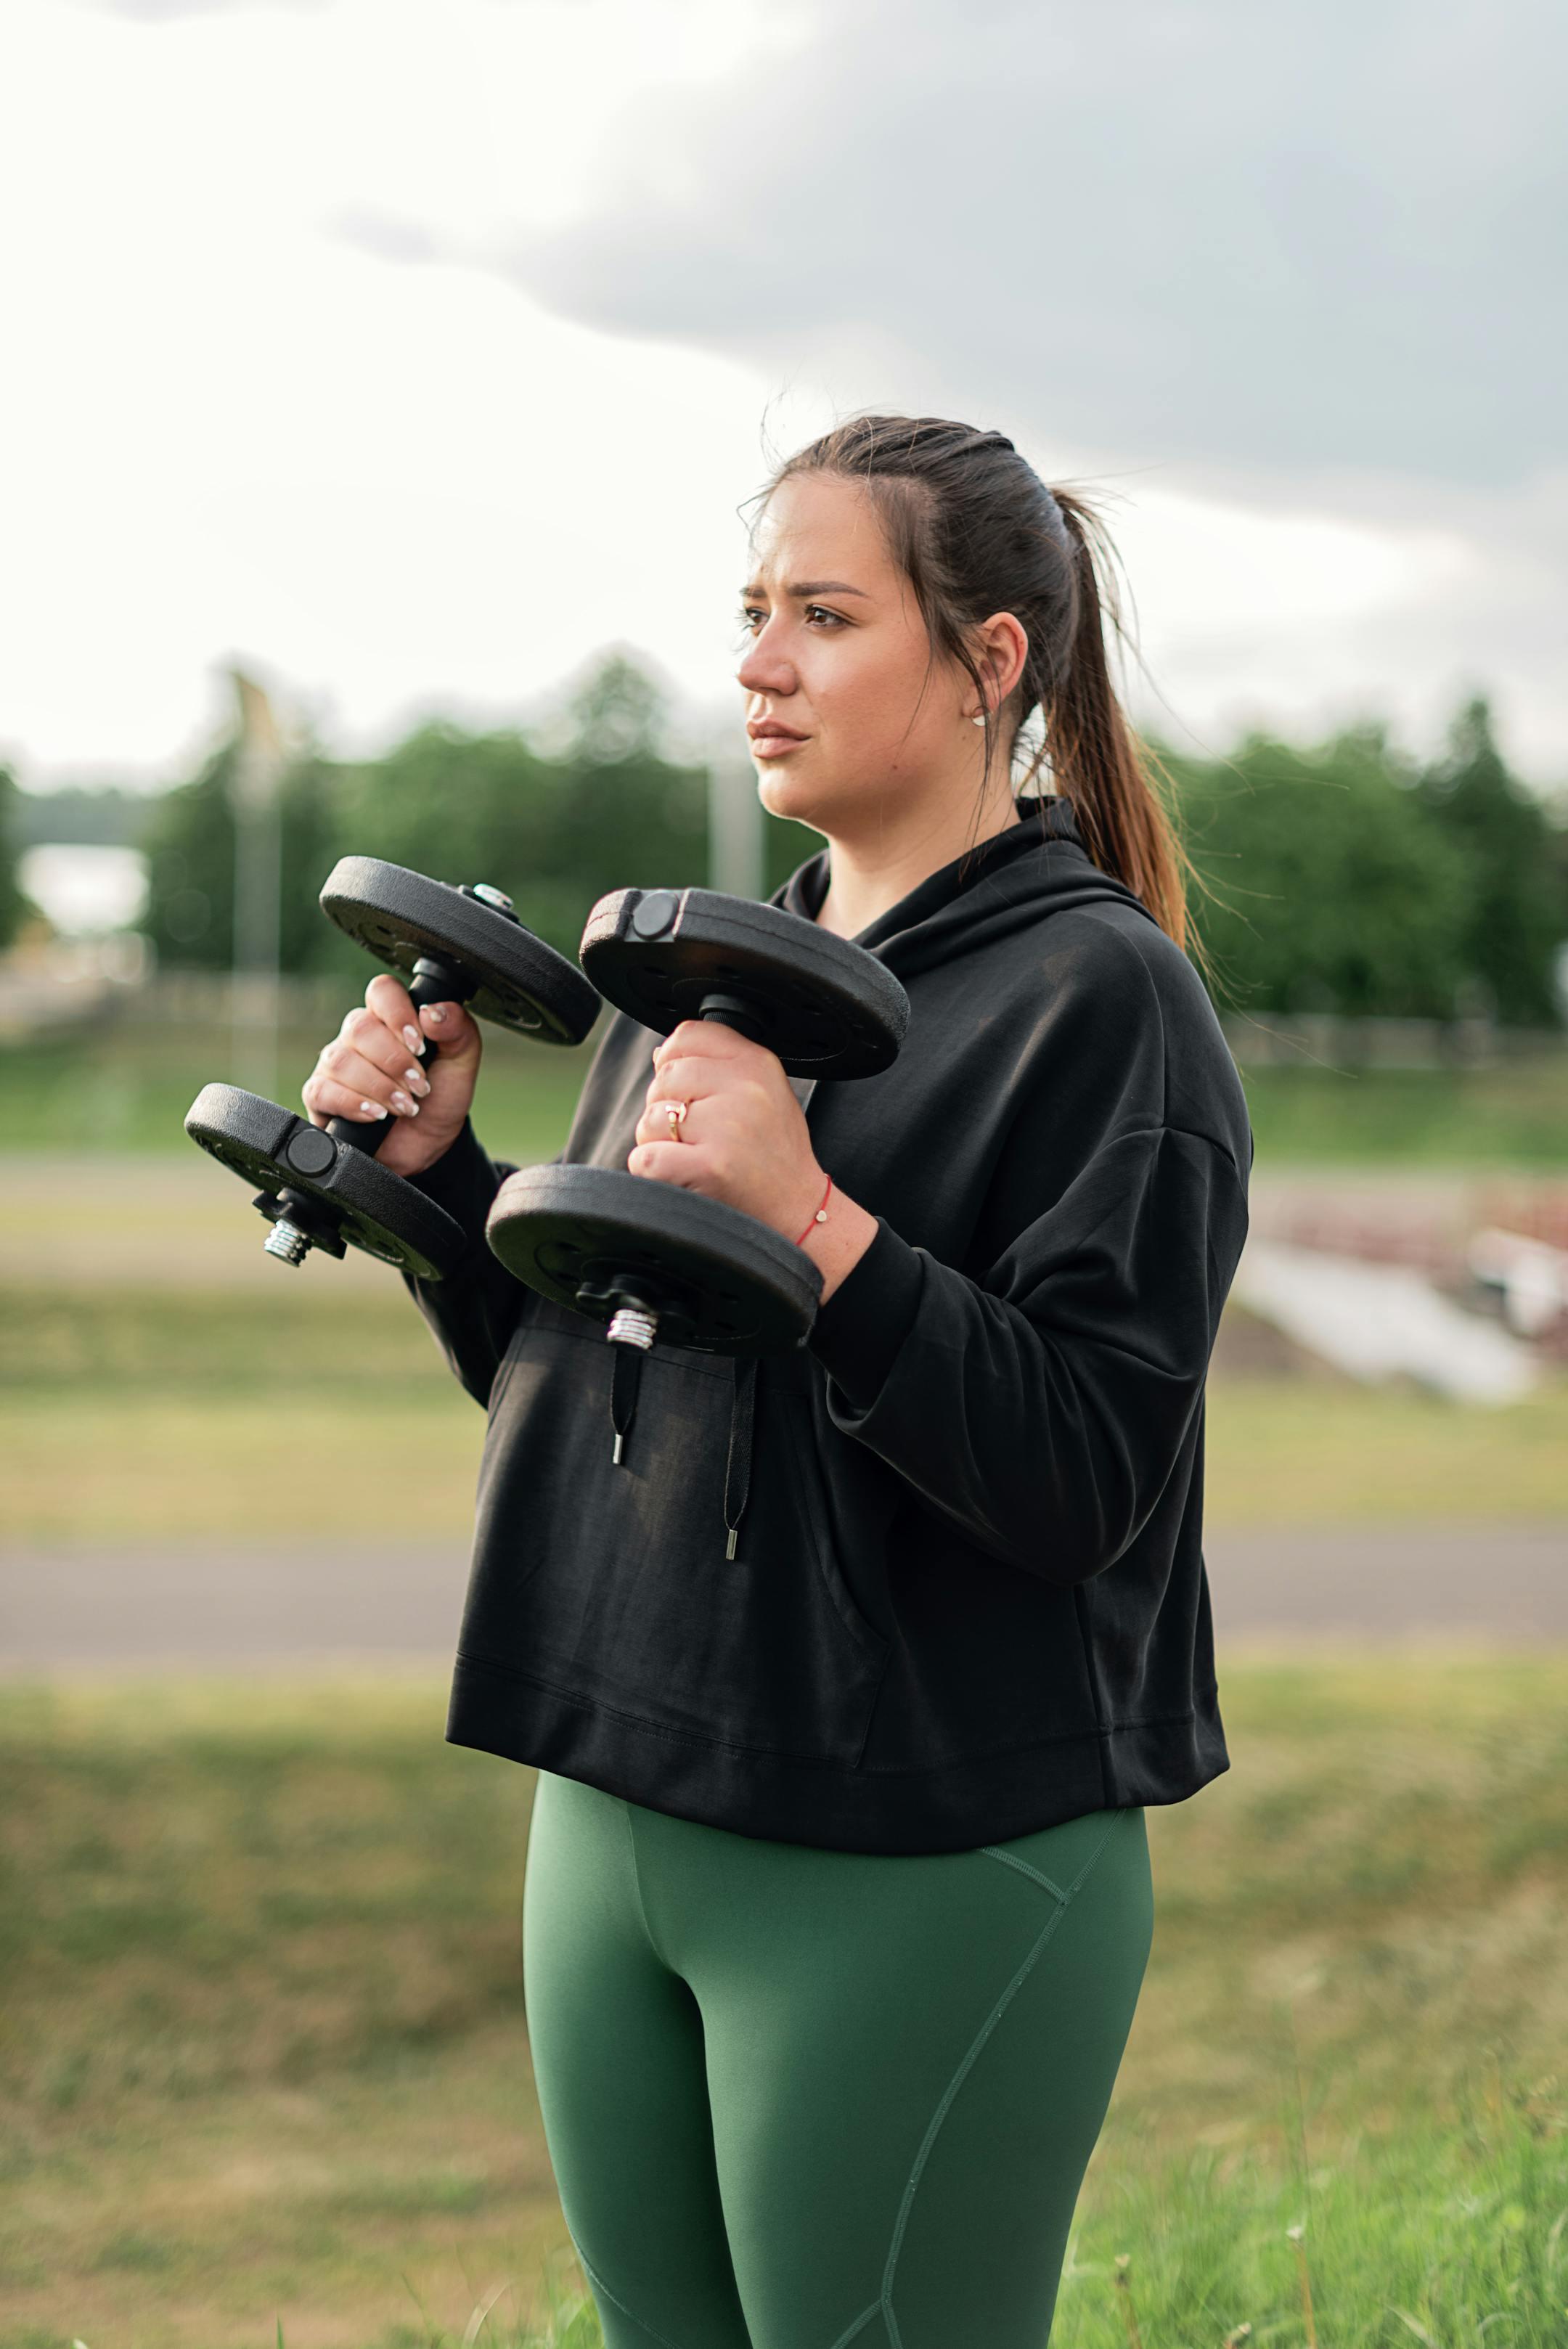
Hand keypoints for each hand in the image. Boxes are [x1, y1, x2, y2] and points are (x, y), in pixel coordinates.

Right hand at [300, 973, 482, 1177]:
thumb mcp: (461, 1063)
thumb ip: (457, 1030)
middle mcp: (358, 1036)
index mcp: (389, 1019)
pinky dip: (355, 1104)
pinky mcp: (320, 1095)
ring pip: (342, 1060)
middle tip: (419, 1087)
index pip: (382, 991)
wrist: (428, 1146)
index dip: (398, 1014)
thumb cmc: (440, 1097)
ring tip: (405, 1107)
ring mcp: (335, 1064)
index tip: (420, 1045)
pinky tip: (376, 1115)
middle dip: (396, 1062)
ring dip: (380, 1087)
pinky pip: (324, 1090)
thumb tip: (432, 1011)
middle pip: (361, 1028)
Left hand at [629, 1019, 827, 1242]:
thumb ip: (718, 1067)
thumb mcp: (765, 1093)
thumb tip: (659, 1052)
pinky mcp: (710, 1167)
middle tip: (699, 1137)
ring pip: (650, 1119)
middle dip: (667, 1109)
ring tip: (697, 1157)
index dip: (674, 1061)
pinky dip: (655, 1172)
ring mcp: (728, 1128)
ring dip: (660, 1143)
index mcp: (758, 1064)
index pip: (689, 1035)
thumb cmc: (776, 1155)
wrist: (800, 1211)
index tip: (688, 1091)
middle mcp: (745, 1089)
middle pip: (664, 1078)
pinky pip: (646, 1158)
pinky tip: (685, 1177)